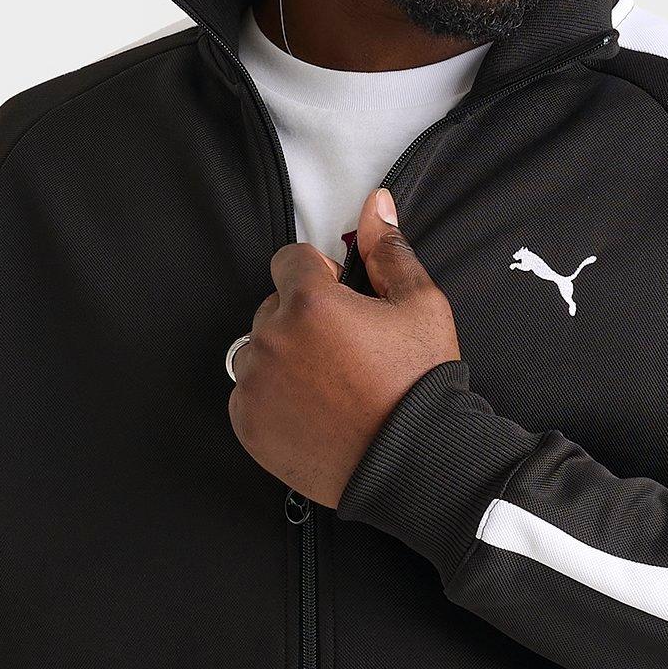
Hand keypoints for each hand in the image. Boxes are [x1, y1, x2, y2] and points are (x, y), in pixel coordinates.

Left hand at [228, 186, 459, 504]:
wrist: (415, 464)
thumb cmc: (419, 386)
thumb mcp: (420, 307)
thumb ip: (388, 251)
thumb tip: (375, 204)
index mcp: (310, 302)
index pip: (289, 260)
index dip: (318, 277)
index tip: (341, 304)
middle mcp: (272, 339)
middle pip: (272, 308)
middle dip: (302, 320)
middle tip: (344, 353)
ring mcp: (255, 384)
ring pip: (258, 352)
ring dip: (285, 359)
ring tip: (330, 387)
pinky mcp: (248, 424)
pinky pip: (248, 395)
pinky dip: (273, 399)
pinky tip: (313, 411)